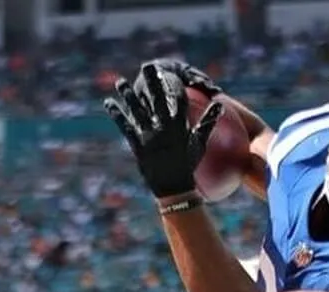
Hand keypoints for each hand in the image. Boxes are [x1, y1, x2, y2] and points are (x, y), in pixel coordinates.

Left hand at [104, 61, 223, 198]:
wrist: (174, 188)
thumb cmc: (189, 165)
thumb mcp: (200, 144)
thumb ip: (207, 123)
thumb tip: (220, 106)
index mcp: (179, 127)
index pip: (178, 99)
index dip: (174, 84)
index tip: (170, 73)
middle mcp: (164, 129)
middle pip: (157, 99)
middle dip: (152, 81)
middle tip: (146, 65)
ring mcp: (149, 137)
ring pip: (137, 110)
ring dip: (127, 94)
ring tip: (120, 81)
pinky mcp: (137, 145)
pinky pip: (125, 126)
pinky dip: (116, 114)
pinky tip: (108, 102)